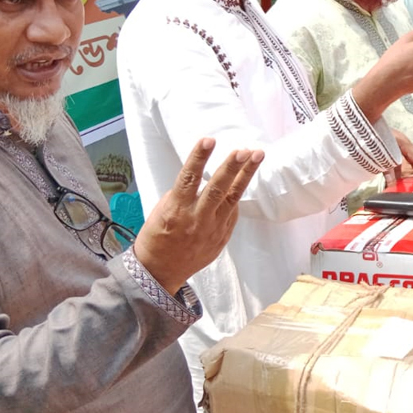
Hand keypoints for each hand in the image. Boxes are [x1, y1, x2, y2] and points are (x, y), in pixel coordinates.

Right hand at [131, 139, 263, 294]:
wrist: (160, 272)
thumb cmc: (155, 237)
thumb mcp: (160, 211)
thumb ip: (181, 195)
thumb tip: (200, 180)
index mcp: (176, 210)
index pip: (188, 178)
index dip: (199, 158)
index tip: (208, 140)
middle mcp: (196, 219)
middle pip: (217, 188)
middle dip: (232, 167)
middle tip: (245, 150)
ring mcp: (212, 229)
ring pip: (232, 198)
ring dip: (245, 175)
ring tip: (257, 156)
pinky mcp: (222, 237)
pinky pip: (232, 212)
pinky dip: (236, 195)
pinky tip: (242, 180)